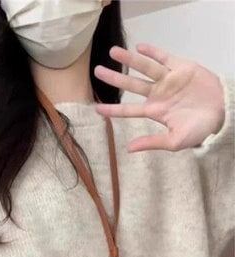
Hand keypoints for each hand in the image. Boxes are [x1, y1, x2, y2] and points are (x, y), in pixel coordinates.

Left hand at [94, 43, 224, 151]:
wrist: (223, 114)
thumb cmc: (199, 130)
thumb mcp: (175, 141)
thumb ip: (152, 142)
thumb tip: (129, 149)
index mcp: (155, 112)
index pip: (128, 110)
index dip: (112, 109)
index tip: (96, 108)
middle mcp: (158, 94)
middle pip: (131, 85)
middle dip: (115, 78)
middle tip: (97, 71)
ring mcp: (168, 80)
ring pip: (145, 68)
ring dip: (129, 60)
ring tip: (113, 51)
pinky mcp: (181, 68)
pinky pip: (164, 58)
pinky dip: (153, 52)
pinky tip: (140, 47)